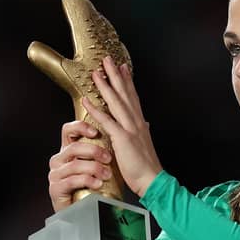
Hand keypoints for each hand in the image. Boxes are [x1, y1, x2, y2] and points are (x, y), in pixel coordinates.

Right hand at [48, 120, 114, 212]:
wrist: (85, 211)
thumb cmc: (95, 186)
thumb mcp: (99, 164)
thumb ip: (102, 150)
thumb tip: (118, 132)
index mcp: (68, 150)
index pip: (68, 130)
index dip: (80, 127)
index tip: (96, 131)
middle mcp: (59, 160)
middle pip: (74, 147)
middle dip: (94, 151)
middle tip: (109, 158)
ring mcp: (55, 174)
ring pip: (75, 165)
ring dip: (94, 168)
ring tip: (107, 174)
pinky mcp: (55, 188)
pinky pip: (72, 181)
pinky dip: (87, 181)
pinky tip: (98, 184)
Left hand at [83, 56, 162, 197]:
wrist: (152, 180)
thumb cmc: (147, 166)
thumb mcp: (145, 144)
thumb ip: (143, 131)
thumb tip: (145, 123)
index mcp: (141, 123)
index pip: (133, 97)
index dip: (127, 81)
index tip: (123, 68)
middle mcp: (136, 122)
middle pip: (125, 94)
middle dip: (116, 76)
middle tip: (108, 60)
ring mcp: (130, 128)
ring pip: (116, 102)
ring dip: (106, 86)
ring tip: (96, 73)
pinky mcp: (122, 138)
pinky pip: (107, 120)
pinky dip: (96, 109)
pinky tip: (87, 100)